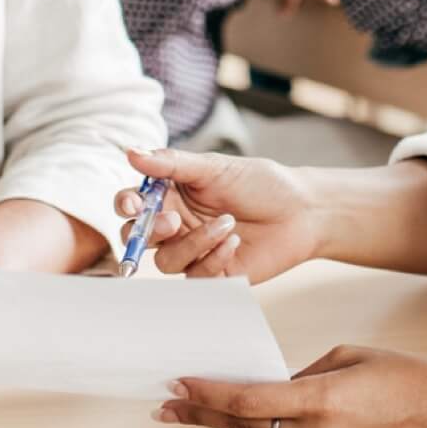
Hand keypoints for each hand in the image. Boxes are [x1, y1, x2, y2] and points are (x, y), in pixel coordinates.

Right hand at [113, 146, 317, 282]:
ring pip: (167, 260)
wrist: (301, 211)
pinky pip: (196, 275)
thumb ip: (171, 163)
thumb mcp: (214, 168)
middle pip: (138, 238)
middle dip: (147, 232)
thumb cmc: (259, 183)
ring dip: (193, 243)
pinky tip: (234, 240)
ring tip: (226, 224)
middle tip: (171, 222)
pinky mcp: (212, 273)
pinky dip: (213, 257)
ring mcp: (193, 251)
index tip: (133, 203)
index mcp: (172, 195)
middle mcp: (177, 225)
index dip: (125, 205)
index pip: (133, 204)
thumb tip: (131, 152)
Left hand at [158, 346, 426, 427]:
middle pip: (243, 426)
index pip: (247, 401)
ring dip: (231, 421)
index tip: (179, 386)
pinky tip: (252, 415)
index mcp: (320, 402)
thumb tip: (279, 381)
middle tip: (167, 407)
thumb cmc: (412, 385)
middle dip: (201, 415)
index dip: (207, 396)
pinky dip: (267, 427)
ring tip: (197, 408)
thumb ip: (308, 370)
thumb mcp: (352, 358)